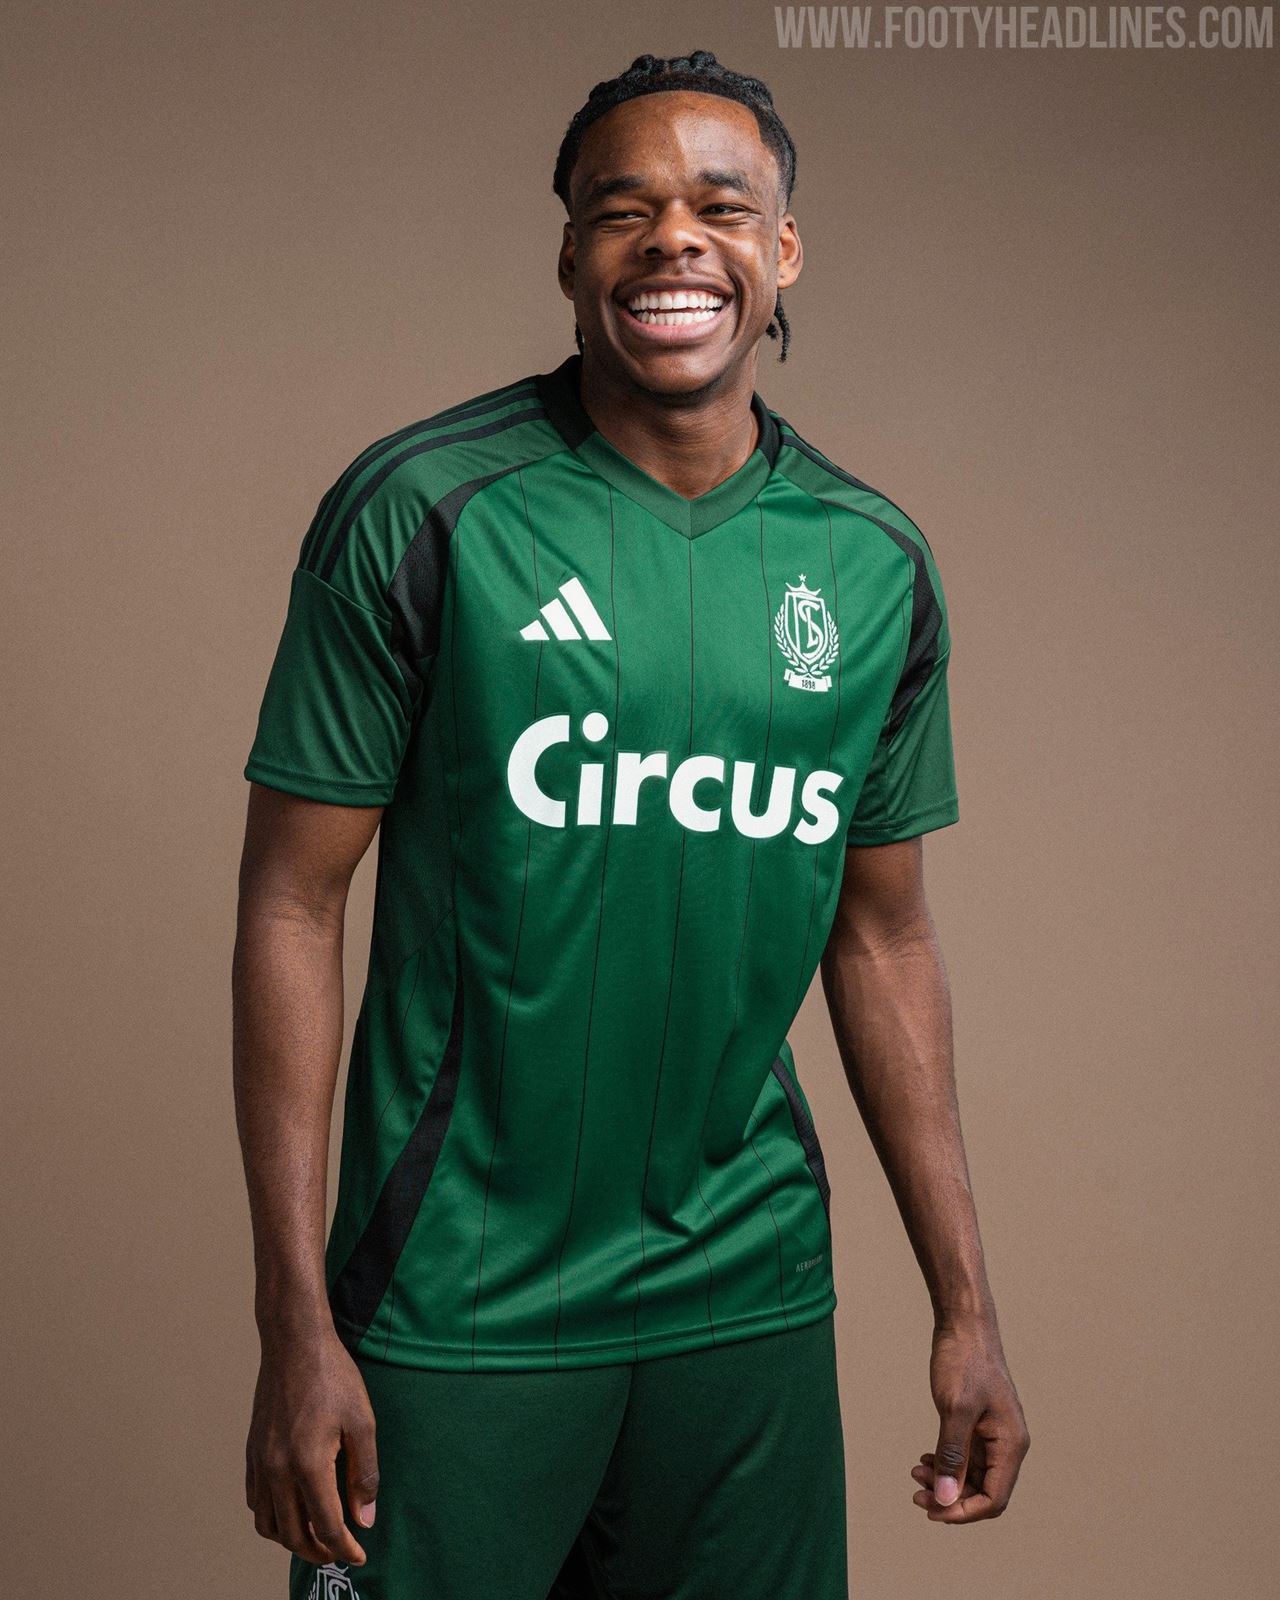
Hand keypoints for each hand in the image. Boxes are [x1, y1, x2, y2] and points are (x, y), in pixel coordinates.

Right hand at [245, 1326, 379, 1565]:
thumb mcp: (362, 1422)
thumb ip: (364, 1474)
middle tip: (340, 1552)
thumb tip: (364, 1519)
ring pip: (268, 1525)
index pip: (325, 1526)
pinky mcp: (252, 1452)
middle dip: (318, 1552)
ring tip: (317, 1535)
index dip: (344, 1548)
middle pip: (293, 1535)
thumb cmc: (333, 1377)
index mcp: (308, 1464)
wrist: (294, 1343)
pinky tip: (293, 1508)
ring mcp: (260, 1463)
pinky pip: (255, 1501)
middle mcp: (277, 1470)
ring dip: (292, 1539)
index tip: (359, 1555)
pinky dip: (272, 1517)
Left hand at [910, 1317, 1029, 1523]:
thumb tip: (945, 1498)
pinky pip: (965, 1456)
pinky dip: (946, 1462)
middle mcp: (1007, 1444)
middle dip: (951, 1498)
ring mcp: (993, 1434)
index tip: (932, 1509)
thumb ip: (951, 1455)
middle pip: (983, 1491)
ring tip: (915, 1474)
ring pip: (972, 1475)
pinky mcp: (978, 1423)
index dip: (963, 1511)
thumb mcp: (955, 1409)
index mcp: (1011, 1444)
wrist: (964, 1324)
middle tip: (916, 1494)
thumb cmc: (964, 1361)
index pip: (994, 1499)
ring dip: (945, 1480)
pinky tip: (924, 1459)